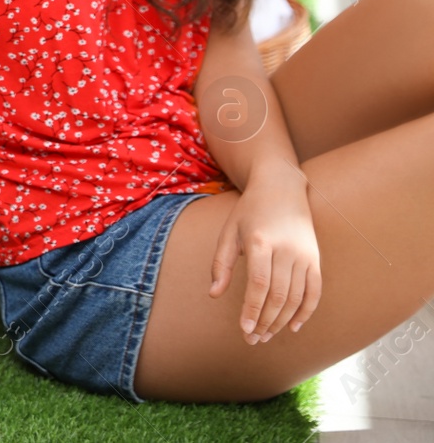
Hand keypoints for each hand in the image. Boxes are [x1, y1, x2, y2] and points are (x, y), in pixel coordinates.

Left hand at [209, 169, 321, 343]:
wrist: (281, 189)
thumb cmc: (249, 212)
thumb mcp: (229, 232)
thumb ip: (220, 264)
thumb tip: (214, 294)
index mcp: (260, 242)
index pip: (259, 285)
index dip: (252, 310)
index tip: (244, 330)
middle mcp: (286, 250)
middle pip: (278, 295)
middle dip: (265, 321)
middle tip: (253, 339)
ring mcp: (305, 255)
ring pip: (296, 297)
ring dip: (282, 321)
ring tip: (266, 335)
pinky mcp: (315, 259)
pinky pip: (314, 291)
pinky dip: (306, 311)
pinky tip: (293, 327)